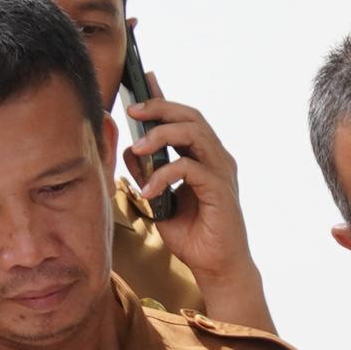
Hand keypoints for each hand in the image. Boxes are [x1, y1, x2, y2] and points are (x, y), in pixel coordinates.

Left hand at [121, 93, 257, 296]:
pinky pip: (190, 168)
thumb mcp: (158, 200)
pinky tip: (150, 190)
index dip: (163, 97)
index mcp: (204, 157)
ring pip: (194, 133)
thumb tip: (129, 150)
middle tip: (133, 109)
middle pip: (191, 116)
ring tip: (139, 148)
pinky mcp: (220, 190)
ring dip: (161, 135)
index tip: (140, 81)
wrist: (217, 267)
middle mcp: (216, 159)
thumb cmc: (193, 235)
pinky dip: (165, 174)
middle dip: (160, 107)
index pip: (184, 118)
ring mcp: (221, 172)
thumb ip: (146, 174)